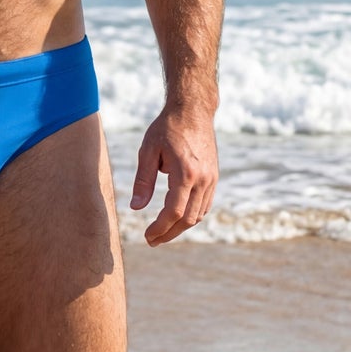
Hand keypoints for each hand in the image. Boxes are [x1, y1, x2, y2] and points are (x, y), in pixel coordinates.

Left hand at [129, 107, 217, 243]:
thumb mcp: (148, 150)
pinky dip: (191, 216)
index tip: (146, 236)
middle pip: (188, 219)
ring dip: (180, 227)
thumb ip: (143, 180)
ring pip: (198, 215)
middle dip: (169, 233)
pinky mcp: (214, 177)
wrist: (193, 110)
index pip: (174, 211)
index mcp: (186, 172)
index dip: (160, 228)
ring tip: (162, 233)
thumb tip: (136, 207)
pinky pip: (205, 205)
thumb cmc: (167, 127)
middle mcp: (203, 179)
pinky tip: (177, 219)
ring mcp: (211, 179)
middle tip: (152, 241)